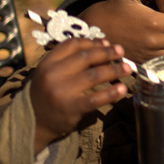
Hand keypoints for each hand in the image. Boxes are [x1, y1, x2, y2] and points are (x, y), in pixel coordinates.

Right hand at [30, 38, 130, 153]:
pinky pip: (95, 98)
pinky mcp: (71, 107)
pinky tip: (122, 89)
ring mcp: (61, 91)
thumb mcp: (54, 72)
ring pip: (93, 75)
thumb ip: (74, 59)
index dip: (92, 42)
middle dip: (106, 53)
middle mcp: (53, 74)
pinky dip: (111, 93)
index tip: (106, 43)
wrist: (35, 121)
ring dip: (114, 70)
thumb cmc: (49, 91)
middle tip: (121, 51)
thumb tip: (105, 44)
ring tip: (128, 68)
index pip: (73, 45)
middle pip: (85, 57)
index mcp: (48, 62)